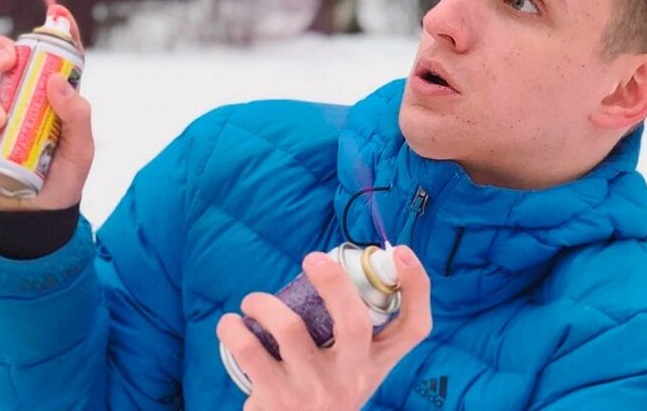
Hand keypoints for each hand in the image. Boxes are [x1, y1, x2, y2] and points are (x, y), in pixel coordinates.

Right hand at [0, 14, 93, 210]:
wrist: (36, 215)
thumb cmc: (64, 177)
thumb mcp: (81, 148)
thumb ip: (77, 115)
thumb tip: (56, 81)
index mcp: (53, 95)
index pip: (54, 57)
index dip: (57, 31)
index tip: (58, 12)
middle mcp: (22, 97)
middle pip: (5, 58)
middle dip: (2, 51)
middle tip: (7, 63)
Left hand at [216, 245, 431, 410]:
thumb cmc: (326, 390)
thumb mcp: (354, 368)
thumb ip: (354, 330)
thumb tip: (336, 266)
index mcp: (376, 363)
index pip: (414, 327)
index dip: (415, 285)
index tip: (400, 250)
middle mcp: (351, 376)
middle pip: (354, 322)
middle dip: (333, 281)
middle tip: (312, 258)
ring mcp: (314, 388)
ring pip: (289, 329)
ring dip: (263, 303)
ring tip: (252, 301)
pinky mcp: (276, 397)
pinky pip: (249, 350)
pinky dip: (232, 329)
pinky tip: (231, 323)